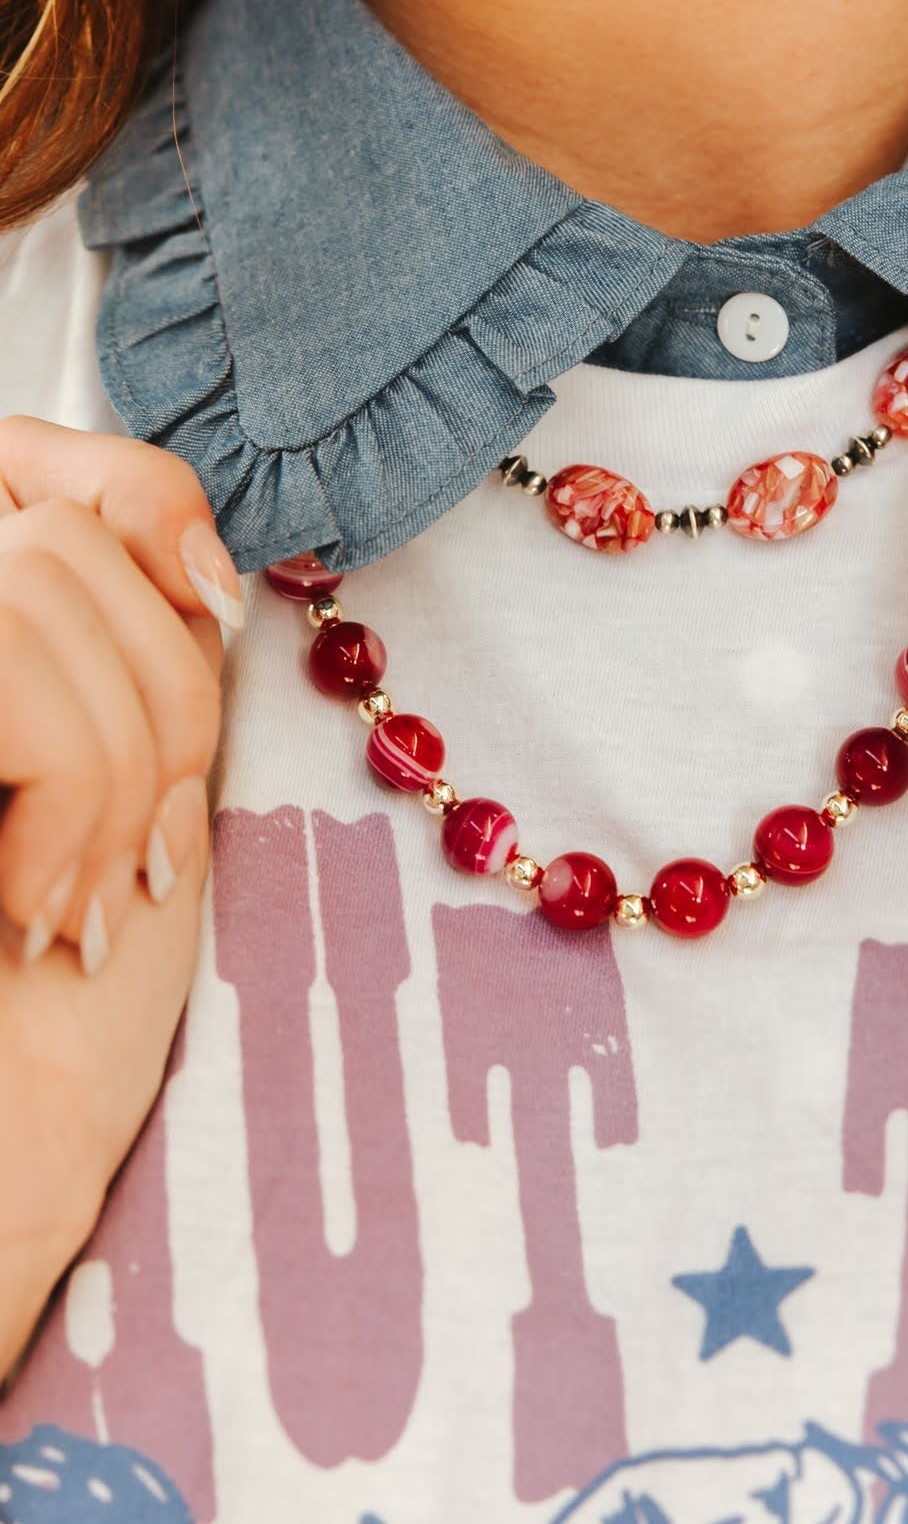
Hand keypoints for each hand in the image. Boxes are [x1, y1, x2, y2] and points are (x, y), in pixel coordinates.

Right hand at [0, 417, 240, 1377]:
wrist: (5, 1129)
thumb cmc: (56, 977)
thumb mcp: (123, 769)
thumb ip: (130, 640)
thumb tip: (205, 562)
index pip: (39, 454)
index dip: (143, 500)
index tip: (210, 603)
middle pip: (67, 538)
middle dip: (157, 692)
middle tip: (137, 846)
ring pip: (50, 596)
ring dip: (116, 766)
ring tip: (77, 893)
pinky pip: (26, 692)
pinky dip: (73, 805)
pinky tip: (35, 907)